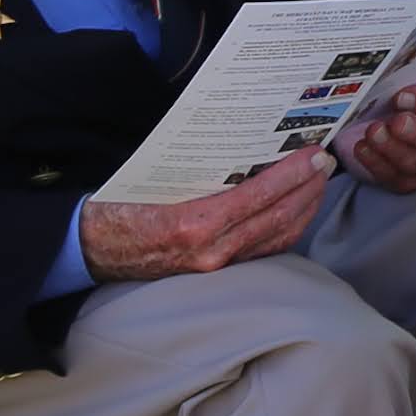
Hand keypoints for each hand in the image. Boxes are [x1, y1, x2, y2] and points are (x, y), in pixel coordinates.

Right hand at [80, 145, 330, 279]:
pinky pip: (262, 252)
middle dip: (307, 188)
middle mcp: (210, 252)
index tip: (314, 153)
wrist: (89, 248)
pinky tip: (297, 211)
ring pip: (276, 238)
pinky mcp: (214, 273)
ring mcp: (214, 267)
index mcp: (193, 225)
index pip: (258, 197)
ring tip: (318, 182)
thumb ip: (203, 170)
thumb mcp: (156, 178)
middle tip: (326, 161)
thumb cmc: (118, 206)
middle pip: (276, 219)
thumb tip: (248, 143)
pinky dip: (286, 230)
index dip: (292, 175)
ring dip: (303, 208)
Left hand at [338, 81, 415, 194]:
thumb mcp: (414, 88)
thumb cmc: (406, 104)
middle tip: (396, 120)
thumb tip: (410, 73)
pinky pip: (393, 176)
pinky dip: (375, 162)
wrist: (387, 124)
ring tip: (374, 131)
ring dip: (392, 147)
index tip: (407, 95)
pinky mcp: (407, 182)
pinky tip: (363, 147)